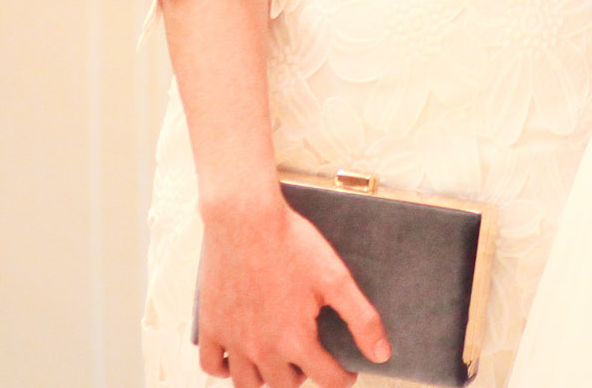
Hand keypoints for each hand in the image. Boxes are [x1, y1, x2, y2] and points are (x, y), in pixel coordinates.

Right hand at [194, 188, 388, 387]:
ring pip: (248, 384)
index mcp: (295, 340)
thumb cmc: (292, 244)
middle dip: (303, 375)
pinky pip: (212, 366)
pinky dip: (226, 369)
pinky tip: (240, 357)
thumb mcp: (336, 279)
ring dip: (267, 378)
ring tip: (279, 359)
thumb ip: (362, 320)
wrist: (246, 219)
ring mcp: (232, 340)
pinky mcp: (211, 326)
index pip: (326, 379)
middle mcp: (262, 349)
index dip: (343, 378)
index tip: (347, 372)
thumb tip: (381, 355)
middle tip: (311, 357)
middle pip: (285, 385)